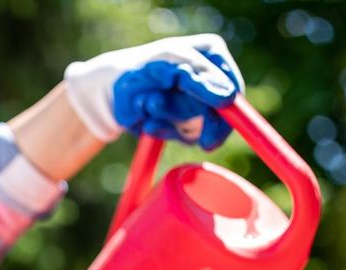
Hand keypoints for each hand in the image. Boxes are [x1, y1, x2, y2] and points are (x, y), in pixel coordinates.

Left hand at [63, 35, 244, 150]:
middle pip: (220, 114)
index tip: (213, 119)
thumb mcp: (169, 67)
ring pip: (198, 127)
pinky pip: (182, 138)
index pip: (232, 87)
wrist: (113, 91)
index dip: (225, 109)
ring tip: (148, 104)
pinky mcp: (184, 125)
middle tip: (154, 104)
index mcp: (212, 56)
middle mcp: (209, 81)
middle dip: (185, 113)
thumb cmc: (142, 70)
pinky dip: (162, 130)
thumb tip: (228, 97)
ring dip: (169, 119)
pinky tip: (147, 120)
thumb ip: (200, 80)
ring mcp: (198, 104)